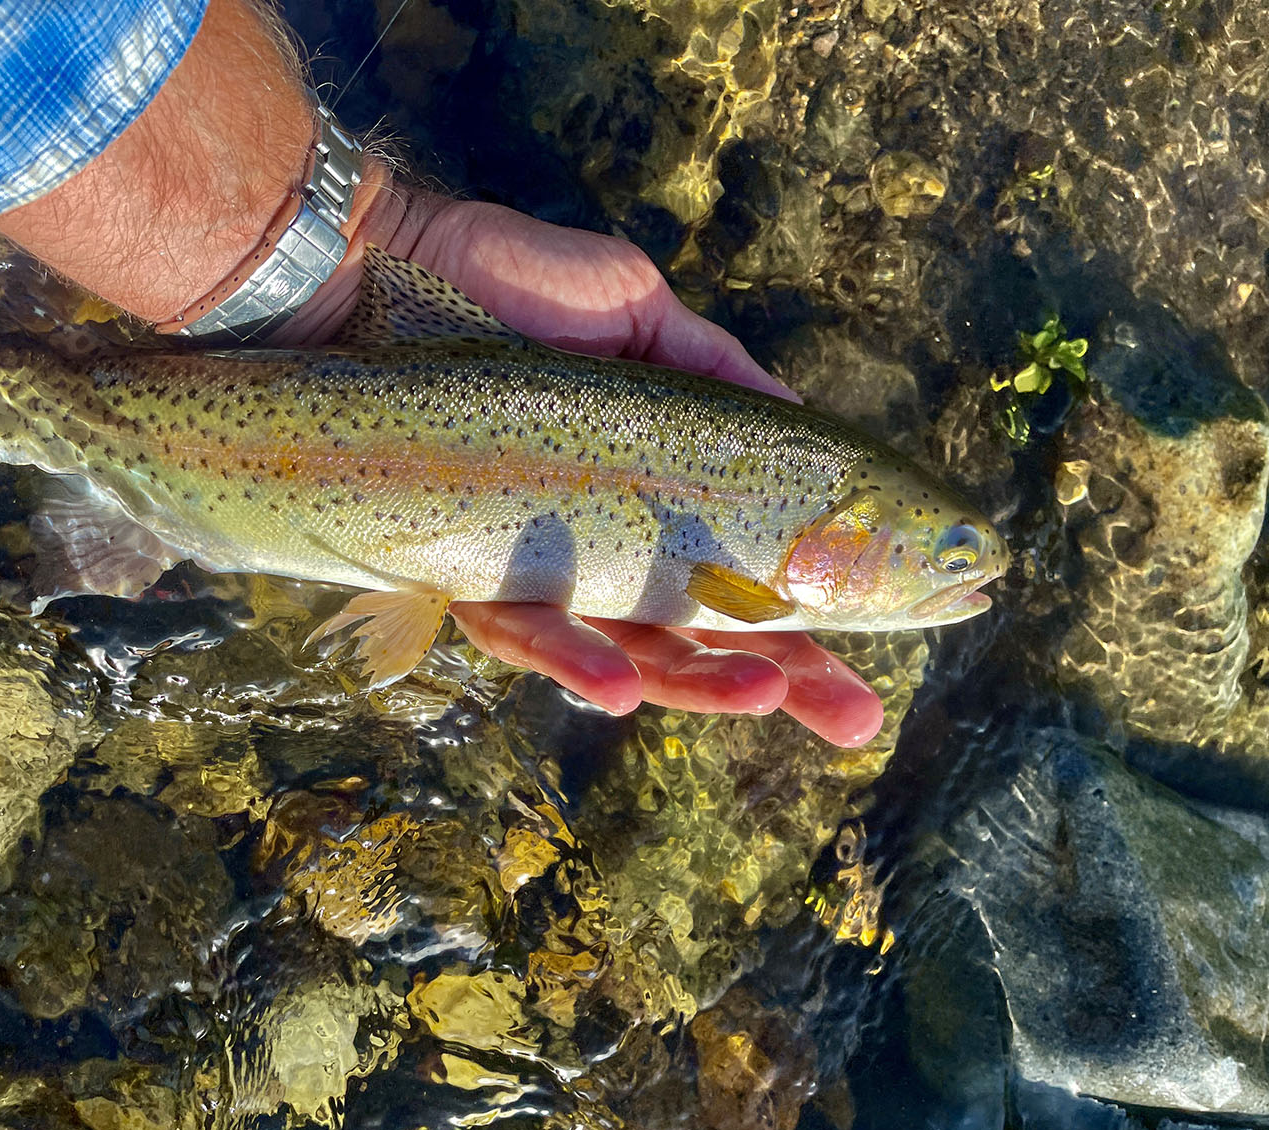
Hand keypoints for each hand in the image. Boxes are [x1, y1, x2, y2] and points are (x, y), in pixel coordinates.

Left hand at [351, 196, 883, 745]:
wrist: (380, 268)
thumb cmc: (507, 283)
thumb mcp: (638, 309)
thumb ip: (715, 375)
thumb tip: (805, 427)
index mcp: (649, 490)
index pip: (742, 569)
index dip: (810, 613)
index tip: (887, 645)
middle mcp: (596, 543)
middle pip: (697, 634)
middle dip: (780, 681)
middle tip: (854, 722)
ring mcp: (533, 563)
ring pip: (622, 650)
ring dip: (694, 682)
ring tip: (765, 698)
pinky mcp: (463, 568)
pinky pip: (521, 628)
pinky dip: (573, 660)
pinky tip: (623, 690)